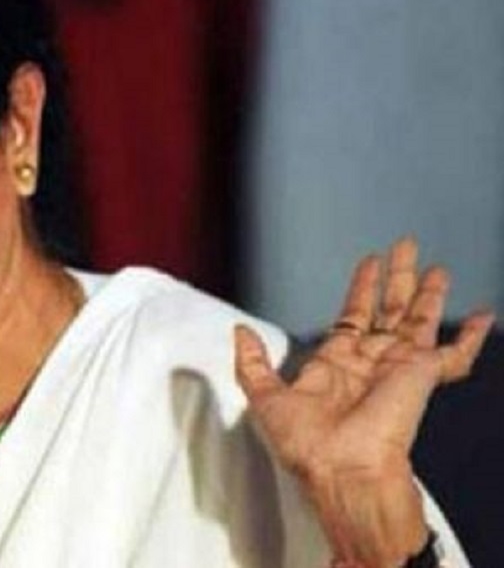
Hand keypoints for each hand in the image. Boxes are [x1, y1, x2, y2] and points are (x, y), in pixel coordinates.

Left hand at [234, 237, 493, 566]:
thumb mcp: (266, 399)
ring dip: (427, 293)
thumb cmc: (306, 446)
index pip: (352, 318)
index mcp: (336, 367)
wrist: (344, 472)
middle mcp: (370, 365)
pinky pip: (454, 356)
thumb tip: (239, 331)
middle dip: (396, 280)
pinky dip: (470, 338)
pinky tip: (484, 316)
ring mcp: (399, 370)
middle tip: (406, 247)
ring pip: (417, 322)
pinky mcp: (422, 377)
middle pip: (388, 312)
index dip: (361, 291)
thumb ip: (252, 363)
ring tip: (435, 265)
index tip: (369, 264)